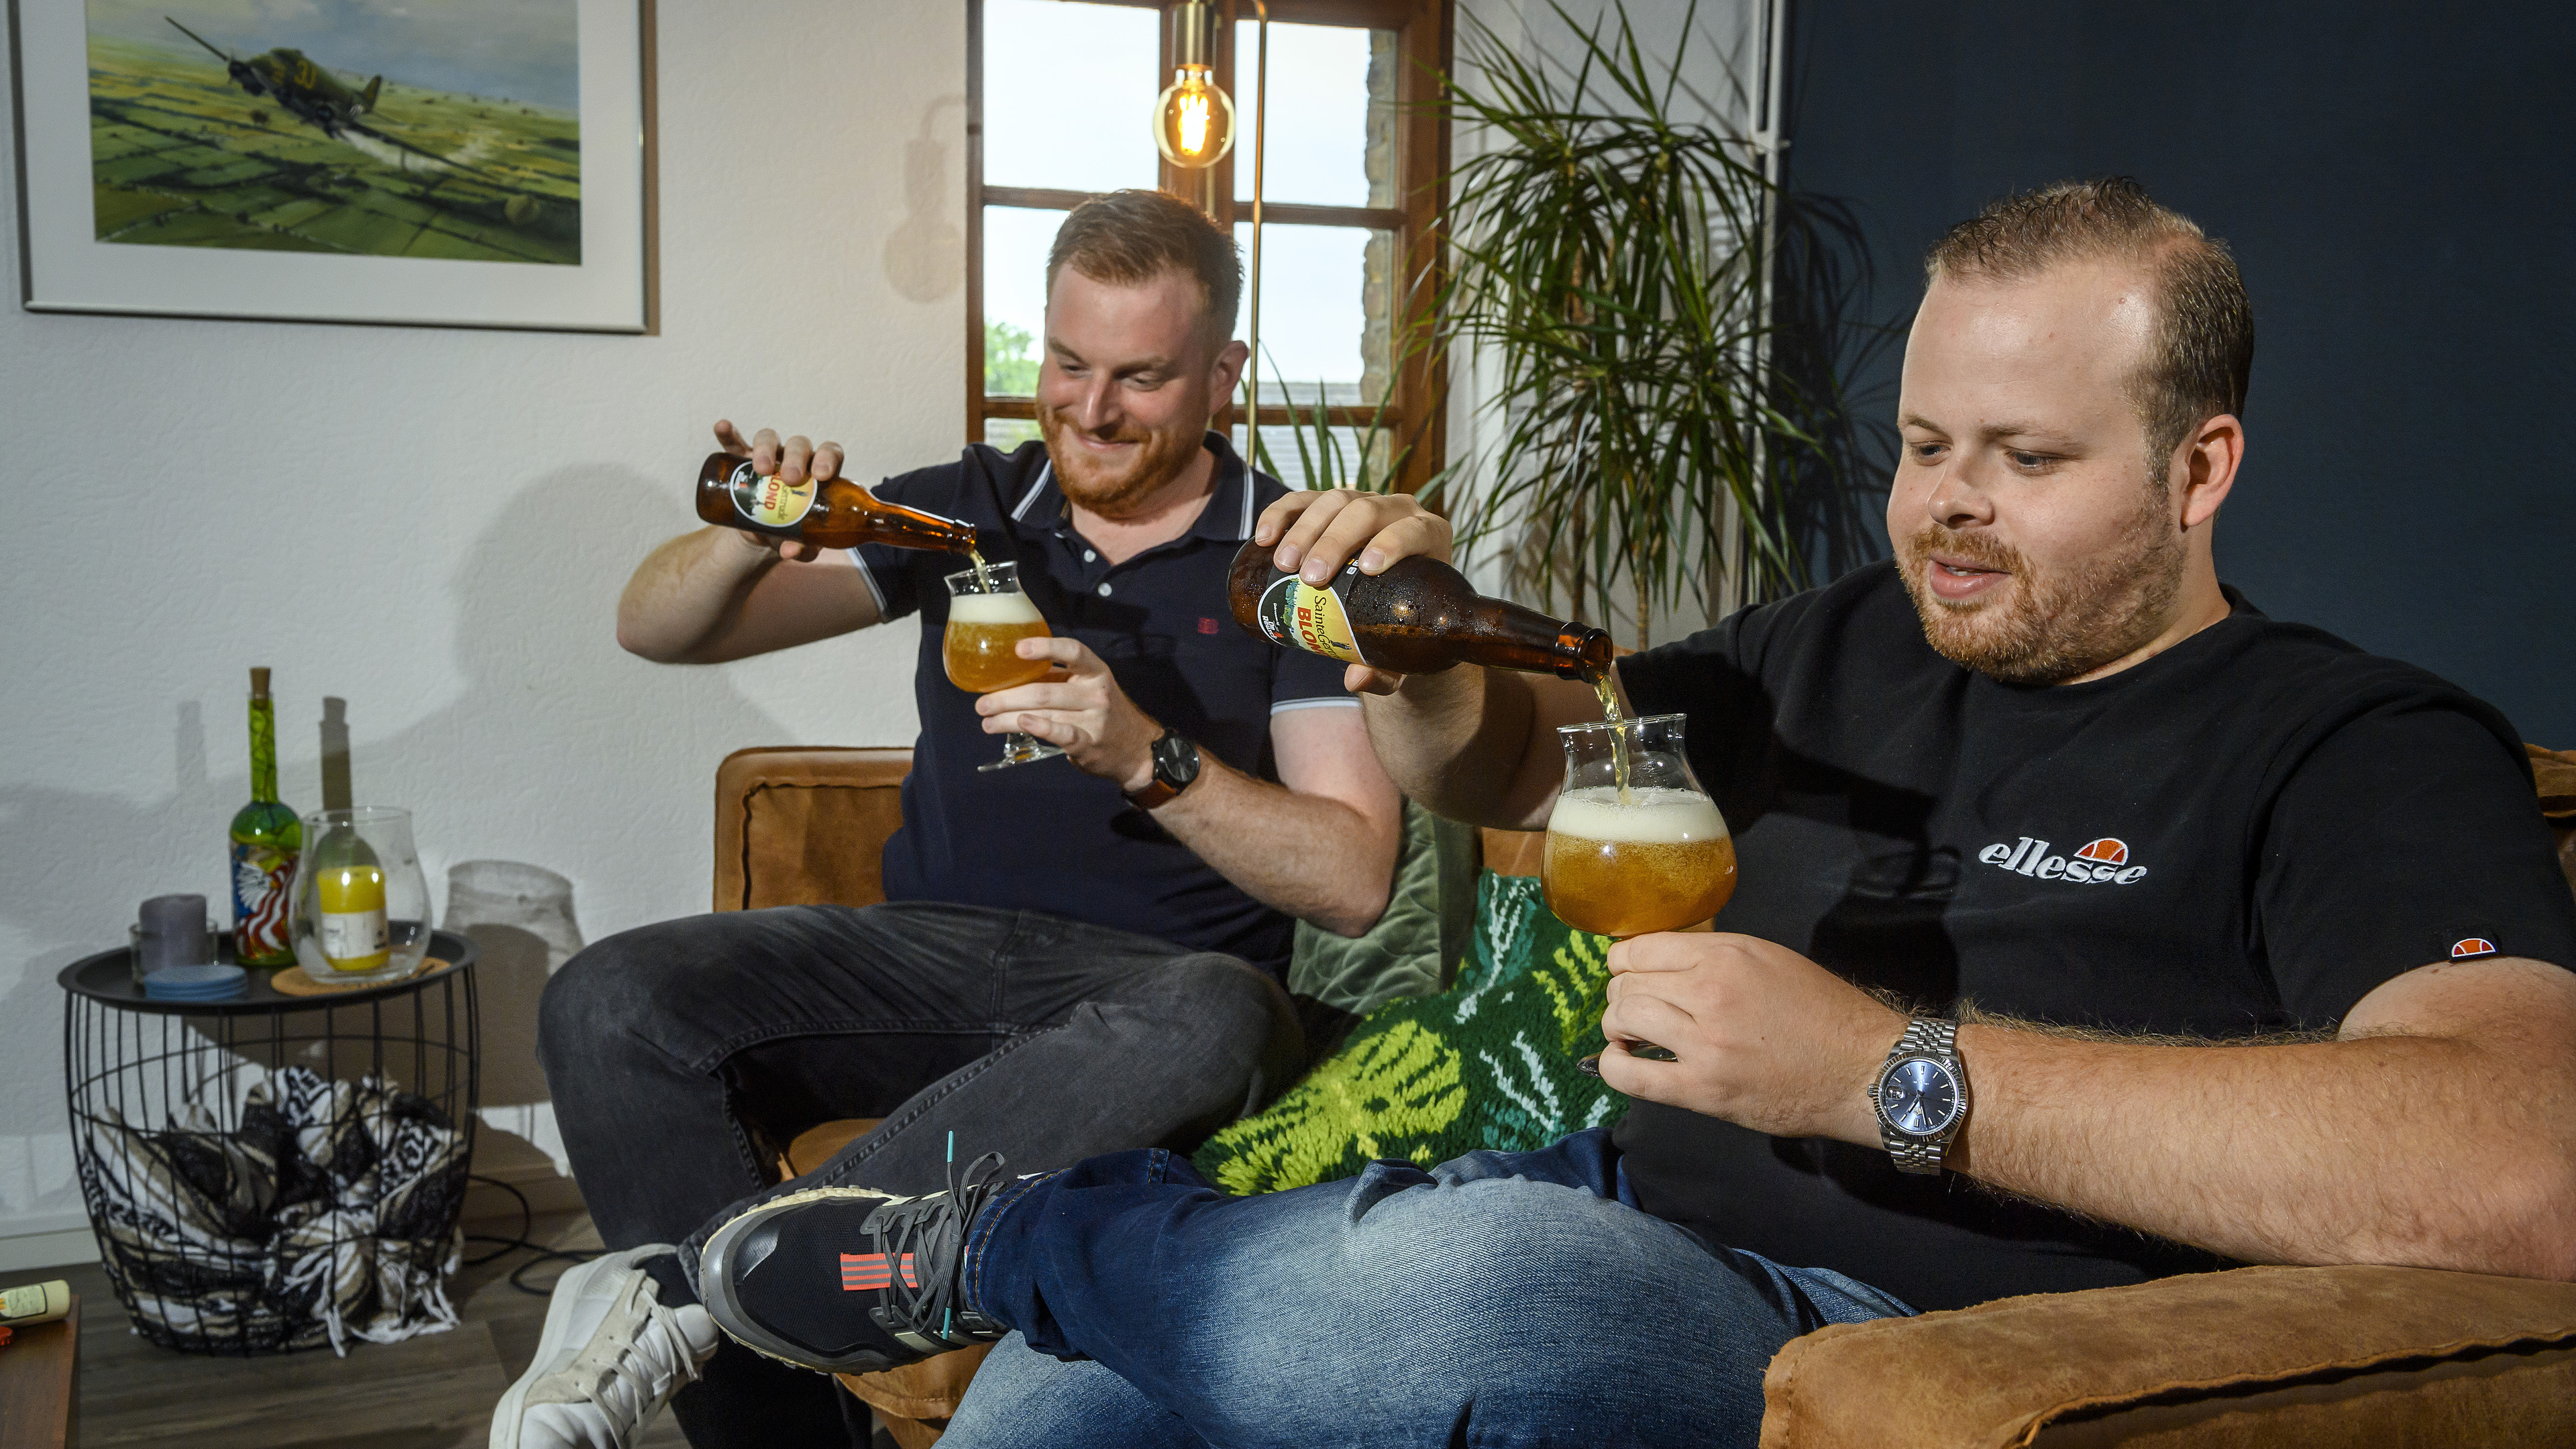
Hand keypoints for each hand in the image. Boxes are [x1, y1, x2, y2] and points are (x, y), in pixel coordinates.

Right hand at [713, 419, 841, 561]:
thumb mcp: (803, 543)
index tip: (821, 475)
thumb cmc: (794, 533)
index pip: (830, 454)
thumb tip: (790, 551)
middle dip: (796, 458)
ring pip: (769, 439)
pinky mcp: (742, 460)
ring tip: (761, 469)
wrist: (766, 535)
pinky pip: (735, 442)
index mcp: (819, 473)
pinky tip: (722, 427)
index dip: (828, 458)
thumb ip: (803, 548)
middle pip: (799, 444)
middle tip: (791, 479)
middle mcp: (796, 459)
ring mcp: (769, 457)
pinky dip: (728, 434)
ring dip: (765, 448)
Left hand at [976, 637, 1163, 791]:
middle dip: (1007, 696)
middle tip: (981, 703)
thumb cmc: (1103, 713)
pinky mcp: (1088, 743)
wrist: (1137, 749)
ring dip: (1008, 718)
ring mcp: (1093, 719)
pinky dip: (1039, 728)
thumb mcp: (1089, 687)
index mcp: (1095, 671)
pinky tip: (1020, 724)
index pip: (1072, 651)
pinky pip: (1061, 734)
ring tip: (987, 721)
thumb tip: (1009, 674)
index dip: (1045, 647)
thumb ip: (1059, 678)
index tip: (1017, 649)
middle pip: (1044, 689)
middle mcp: (1096, 692)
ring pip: (1043, 712)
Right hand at [1251, 489, 1452, 695]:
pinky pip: (1304, 499)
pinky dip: (1282, 513)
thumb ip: (1387, 670)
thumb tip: (1354, 679)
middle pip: (1367, 512)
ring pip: (1335, 500)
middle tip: (1310, 578)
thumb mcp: (1401, 648)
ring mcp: (1364, 502)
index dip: (1393, 542)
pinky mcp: (1331, 503)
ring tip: (1283, 563)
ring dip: (1305, 528)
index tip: (1368, 569)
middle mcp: (1399, 511)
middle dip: (1335, 542)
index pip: (1415, 531)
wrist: (1389, 600)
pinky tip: (1263, 536)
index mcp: (1429, 539)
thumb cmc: (1403, 624)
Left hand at [1594, 933, 1904, 1142]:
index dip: (1624, 962)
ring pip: (1625, 1019)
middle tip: (1634, 1010)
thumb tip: (1663, 962)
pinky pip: (1632, 1076)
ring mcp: (1704, 1043)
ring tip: (1631, 1036)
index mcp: (1726, 956)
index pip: (1640, 948)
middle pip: (1627, 983)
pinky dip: (1614, 1067)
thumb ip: (1715, 956)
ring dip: (1617, 1027)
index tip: (1628, 974)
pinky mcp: (1704, 1090)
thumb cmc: (1824, 1013)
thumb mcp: (1770, 960)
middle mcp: (1709, 992)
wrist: (1863, 1069)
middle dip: (1621, 995)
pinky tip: (1623, 1062)